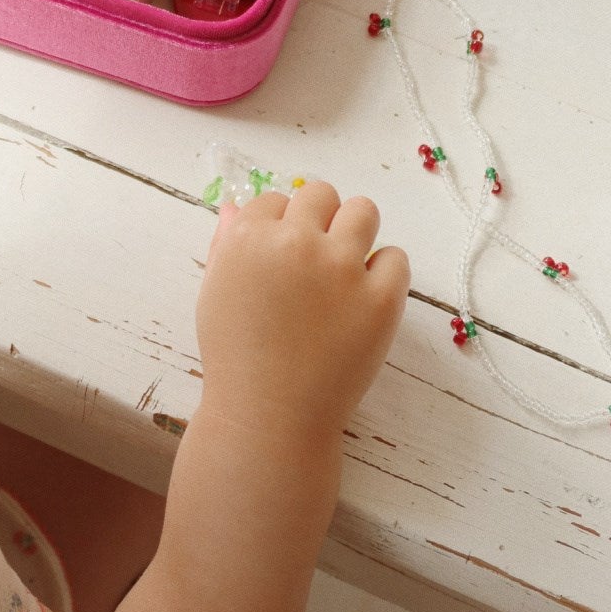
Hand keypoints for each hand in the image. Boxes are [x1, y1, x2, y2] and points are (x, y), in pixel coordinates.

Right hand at [195, 182, 408, 437]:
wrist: (269, 418)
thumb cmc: (235, 358)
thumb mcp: (214, 293)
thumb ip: (226, 244)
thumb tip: (238, 206)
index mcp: (250, 237)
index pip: (275, 199)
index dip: (280, 224)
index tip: (282, 254)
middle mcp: (296, 242)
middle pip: (320, 193)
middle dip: (318, 218)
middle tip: (315, 257)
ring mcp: (342, 268)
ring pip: (363, 210)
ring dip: (355, 231)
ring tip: (346, 266)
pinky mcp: (381, 299)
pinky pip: (396, 258)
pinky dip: (385, 273)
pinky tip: (366, 296)